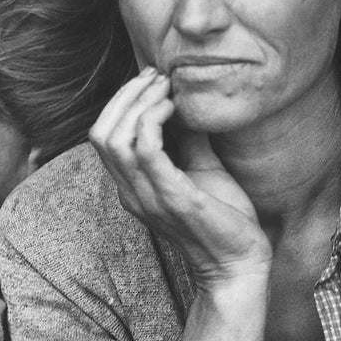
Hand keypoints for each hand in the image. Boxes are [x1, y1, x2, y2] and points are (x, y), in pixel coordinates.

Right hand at [89, 68, 271, 284]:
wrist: (240, 263)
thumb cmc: (223, 220)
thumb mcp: (202, 169)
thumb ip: (188, 139)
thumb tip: (188, 102)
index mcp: (133, 187)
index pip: (103, 136)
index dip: (121, 101)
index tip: (152, 80)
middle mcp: (131, 193)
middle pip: (100, 132)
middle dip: (125, 95)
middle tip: (157, 77)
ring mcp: (147, 197)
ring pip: (114, 138)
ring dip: (138, 102)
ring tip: (166, 88)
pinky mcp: (171, 198)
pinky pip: (145, 150)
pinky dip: (154, 119)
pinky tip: (175, 108)